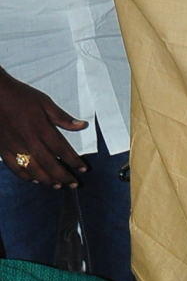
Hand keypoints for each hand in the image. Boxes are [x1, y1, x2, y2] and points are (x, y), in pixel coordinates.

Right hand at [0, 71, 88, 188]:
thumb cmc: (19, 95)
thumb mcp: (44, 101)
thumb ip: (63, 117)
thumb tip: (83, 125)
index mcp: (41, 127)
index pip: (62, 149)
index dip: (75, 161)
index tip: (84, 169)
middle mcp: (29, 139)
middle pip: (50, 164)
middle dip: (64, 176)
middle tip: (74, 184)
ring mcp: (15, 146)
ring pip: (34, 170)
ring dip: (48, 180)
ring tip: (58, 186)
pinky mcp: (3, 149)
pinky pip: (15, 168)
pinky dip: (26, 176)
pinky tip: (35, 180)